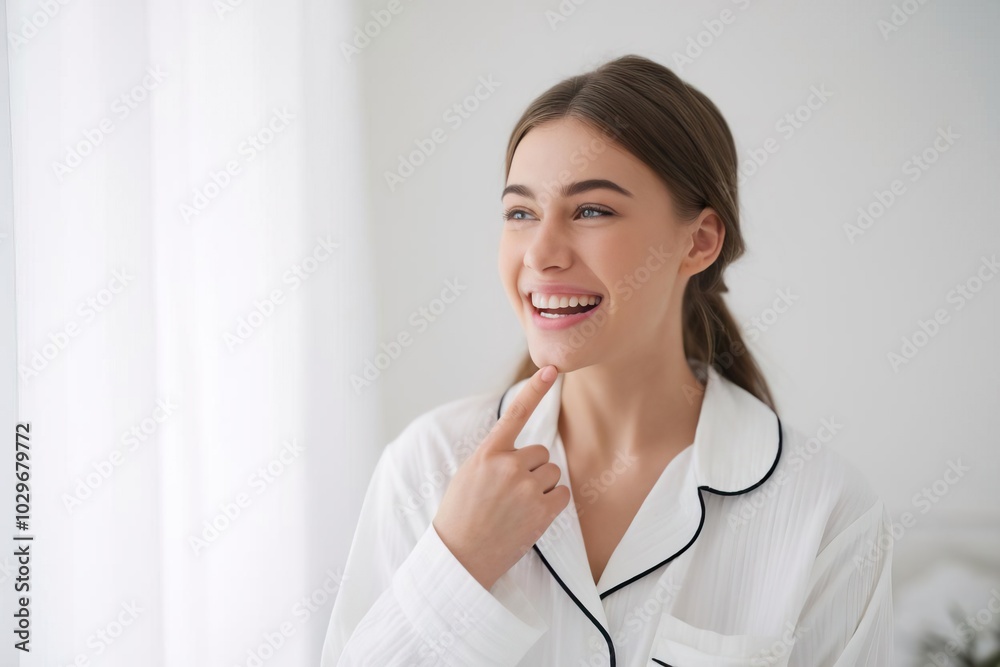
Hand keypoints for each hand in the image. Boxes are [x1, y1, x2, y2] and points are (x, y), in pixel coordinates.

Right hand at [432, 365, 570, 590]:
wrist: (461, 557)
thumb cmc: (462, 515)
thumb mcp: (469, 475)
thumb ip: (494, 457)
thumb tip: (522, 450)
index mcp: (487, 454)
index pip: (516, 413)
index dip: (535, 389)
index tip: (552, 369)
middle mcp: (509, 466)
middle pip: (540, 453)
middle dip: (531, 469)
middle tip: (510, 493)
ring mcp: (527, 488)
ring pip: (552, 473)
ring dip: (542, 487)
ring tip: (517, 507)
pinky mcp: (542, 511)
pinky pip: (562, 494)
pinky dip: (552, 504)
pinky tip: (531, 516)